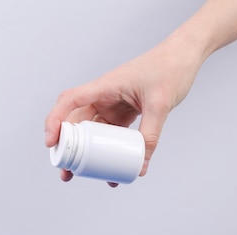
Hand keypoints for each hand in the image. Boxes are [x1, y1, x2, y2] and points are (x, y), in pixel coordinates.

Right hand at [44, 34, 204, 184]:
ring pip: (90, 132)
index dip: (55, 121)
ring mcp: (112, 105)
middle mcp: (103, 95)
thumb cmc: (170, 69)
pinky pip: (108, 134)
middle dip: (67, 148)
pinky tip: (107, 167)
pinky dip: (105, 150)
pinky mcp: (122, 113)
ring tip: (81, 175)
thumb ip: (151, 135)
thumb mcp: (160, 104)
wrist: (184, 57)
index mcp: (105, 86)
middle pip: (75, 122)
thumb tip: (140, 167)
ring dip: (84, 153)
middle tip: (66, 171)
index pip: (70, 101)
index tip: (52, 143)